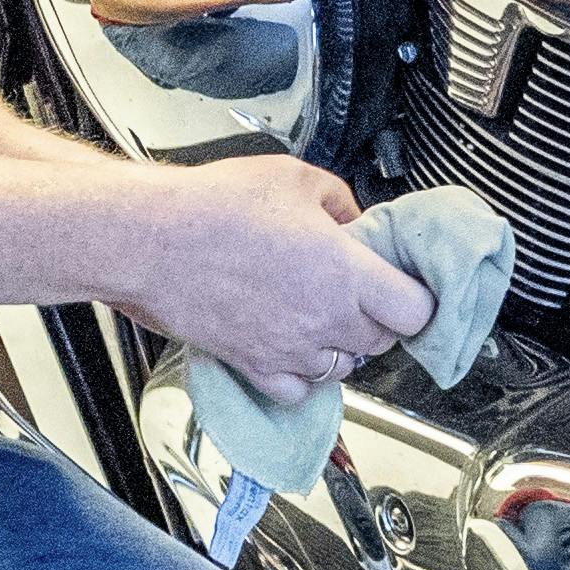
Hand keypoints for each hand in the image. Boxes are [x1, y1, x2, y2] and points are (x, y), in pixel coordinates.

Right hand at [141, 159, 429, 392]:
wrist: (149, 240)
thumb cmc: (213, 207)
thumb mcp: (296, 178)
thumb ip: (340, 202)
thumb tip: (354, 219)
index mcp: (345, 273)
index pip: (417, 312)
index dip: (420, 299)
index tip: (411, 287)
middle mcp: (323, 320)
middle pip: (382, 340)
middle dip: (380, 316)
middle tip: (363, 289)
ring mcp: (288, 349)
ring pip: (343, 367)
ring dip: (343, 345)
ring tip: (324, 313)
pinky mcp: (253, 366)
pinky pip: (297, 391)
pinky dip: (303, 376)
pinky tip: (294, 346)